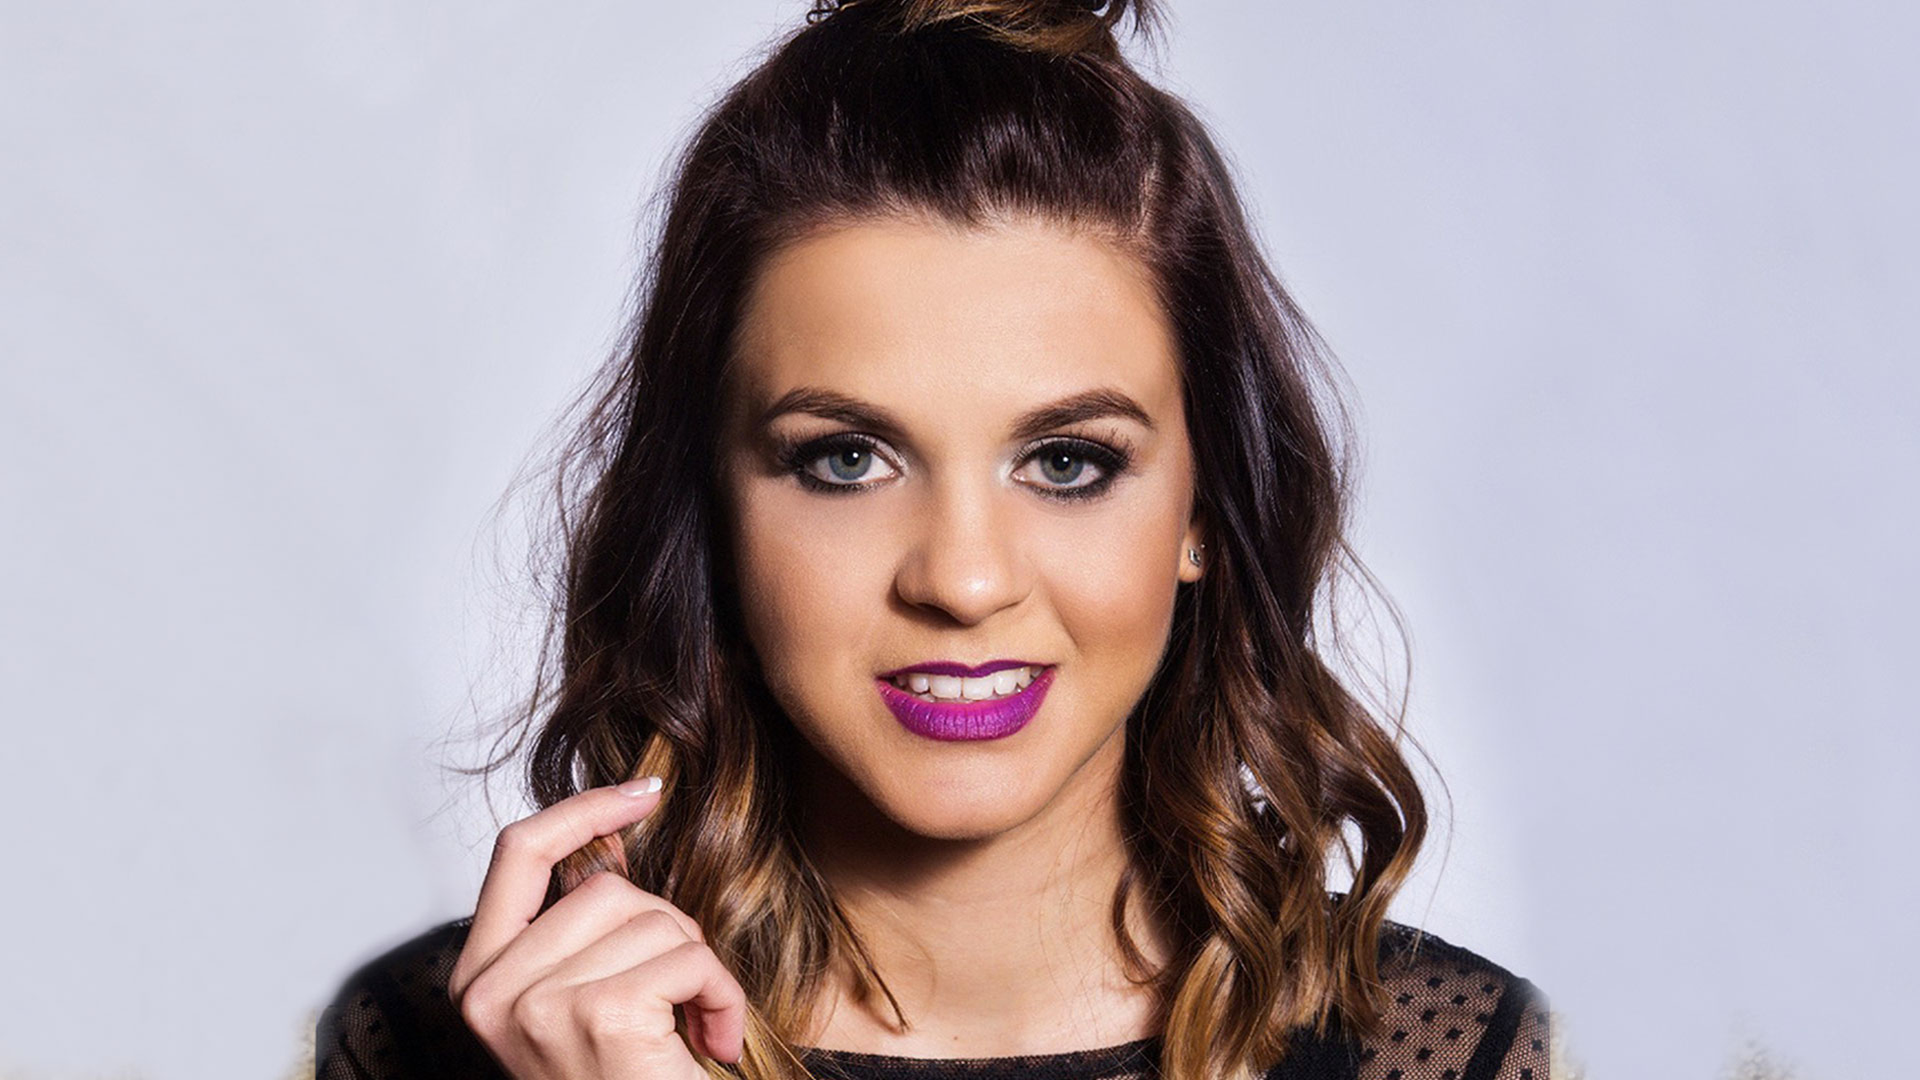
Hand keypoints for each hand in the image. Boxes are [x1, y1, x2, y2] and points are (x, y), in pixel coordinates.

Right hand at [449, 780, 747, 1078]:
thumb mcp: (583, 1004)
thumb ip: (583, 933)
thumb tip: (614, 846)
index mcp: (479, 980)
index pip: (518, 853)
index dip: (581, 809)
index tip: (642, 793)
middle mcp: (492, 993)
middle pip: (606, 888)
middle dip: (667, 931)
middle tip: (682, 999)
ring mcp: (539, 1005)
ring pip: (653, 919)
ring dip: (699, 969)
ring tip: (695, 1029)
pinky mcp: (598, 1014)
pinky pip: (689, 957)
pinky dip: (721, 995)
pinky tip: (714, 1044)